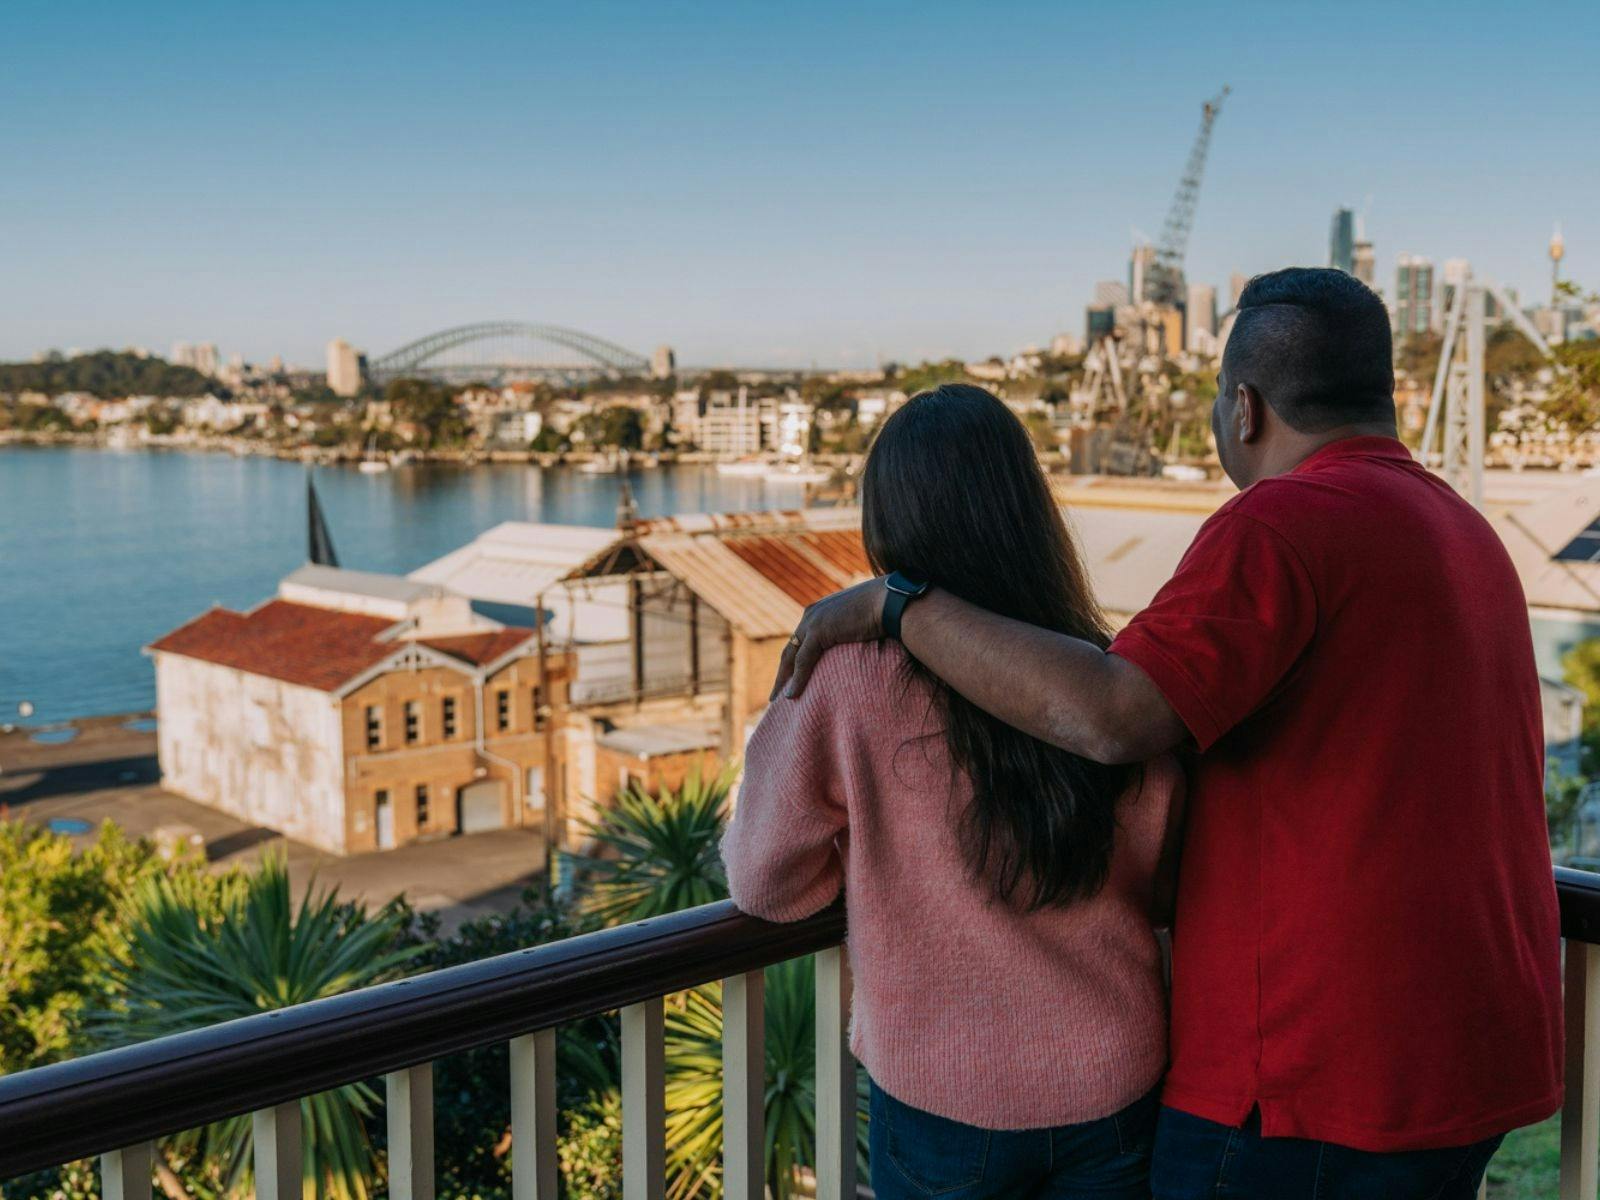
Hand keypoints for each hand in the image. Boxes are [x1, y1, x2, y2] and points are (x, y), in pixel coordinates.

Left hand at [770, 577, 887, 699]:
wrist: (889, 602)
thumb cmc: (882, 612)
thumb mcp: (858, 622)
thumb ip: (847, 633)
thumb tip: (852, 647)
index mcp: (818, 612)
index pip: (799, 641)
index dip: (793, 661)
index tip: (789, 679)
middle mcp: (810, 615)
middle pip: (790, 649)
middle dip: (783, 673)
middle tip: (776, 694)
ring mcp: (813, 622)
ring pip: (791, 656)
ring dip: (784, 680)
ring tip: (778, 700)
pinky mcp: (818, 631)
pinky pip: (803, 660)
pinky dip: (797, 679)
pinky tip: (791, 695)